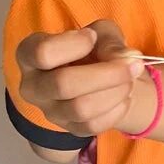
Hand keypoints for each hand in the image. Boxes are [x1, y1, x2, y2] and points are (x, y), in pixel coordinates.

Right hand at [15, 20, 146, 137]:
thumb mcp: (102, 33)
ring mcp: (49, 112)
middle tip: (134, 65)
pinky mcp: (69, 129)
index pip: (42, 53)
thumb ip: (110, 40)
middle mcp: (32, 86)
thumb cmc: (96, 49)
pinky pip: (93, 126)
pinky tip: (125, 96)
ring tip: (131, 80)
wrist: (106, 78)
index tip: (92, 37)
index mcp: (29, 54)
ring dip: (116, 92)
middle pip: (63, 84)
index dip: (75, 44)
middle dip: (107, 73)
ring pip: (81, 109)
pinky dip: (117, 110)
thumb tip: (126, 57)